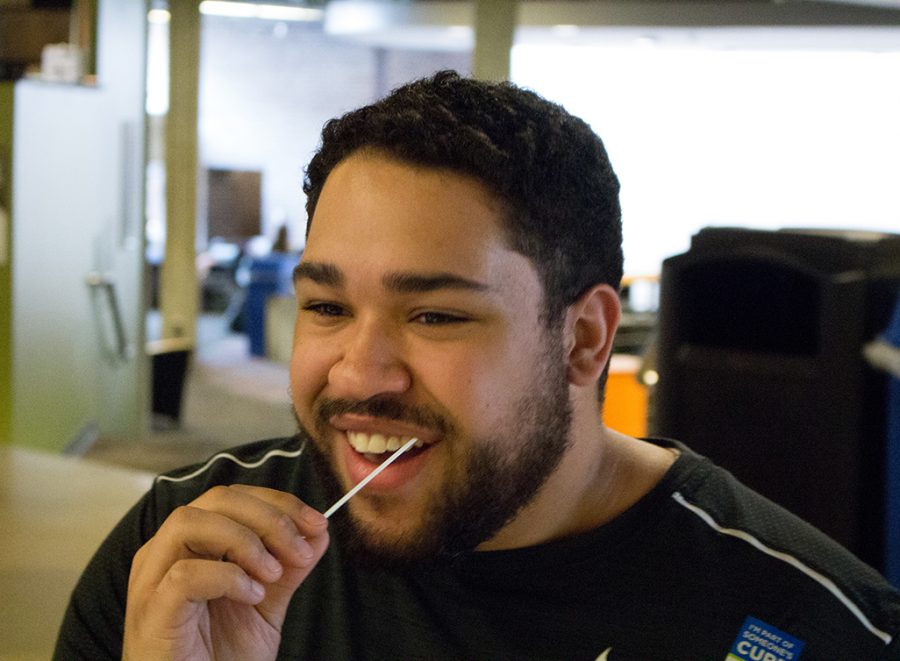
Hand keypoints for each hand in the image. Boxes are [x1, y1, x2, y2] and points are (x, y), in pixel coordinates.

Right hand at [123, 485, 328, 660]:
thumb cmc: (220, 657)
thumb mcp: (266, 604)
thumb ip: (288, 566)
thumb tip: (318, 532)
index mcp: (190, 545)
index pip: (232, 497)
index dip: (278, 503)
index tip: (317, 524)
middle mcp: (165, 553)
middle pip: (215, 500)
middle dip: (269, 517)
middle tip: (300, 550)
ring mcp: (151, 581)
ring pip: (189, 522)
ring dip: (243, 540)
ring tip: (272, 573)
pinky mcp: (151, 612)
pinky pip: (184, 575)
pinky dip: (227, 577)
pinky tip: (252, 596)